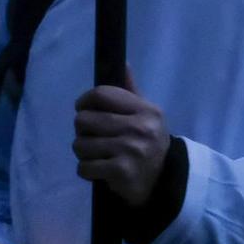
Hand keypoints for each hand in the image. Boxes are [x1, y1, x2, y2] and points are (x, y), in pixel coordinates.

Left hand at [74, 79, 170, 206]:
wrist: (164, 180)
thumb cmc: (149, 142)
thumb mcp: (146, 115)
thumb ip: (130, 92)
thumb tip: (123, 63)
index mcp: (146, 110)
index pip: (101, 94)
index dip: (85, 101)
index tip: (86, 110)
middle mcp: (139, 128)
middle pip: (83, 120)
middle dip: (83, 131)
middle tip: (96, 137)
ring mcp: (130, 150)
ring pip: (80, 145)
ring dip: (85, 152)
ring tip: (99, 155)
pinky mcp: (120, 171)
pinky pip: (83, 167)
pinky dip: (88, 170)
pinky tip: (101, 170)